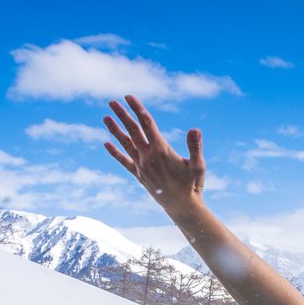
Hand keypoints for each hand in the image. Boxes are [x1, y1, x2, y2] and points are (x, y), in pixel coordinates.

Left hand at [103, 95, 205, 214]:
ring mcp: (141, 166)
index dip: (137, 109)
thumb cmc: (192, 185)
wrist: (181, 207)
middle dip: (123, 115)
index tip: (129, 97)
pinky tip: (106, 144)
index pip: (147, 124)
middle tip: (112, 102)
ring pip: (125, 143)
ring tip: (105, 117)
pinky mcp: (139, 175)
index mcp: (162, 150)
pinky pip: (124, 161)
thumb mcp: (198, 165)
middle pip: (133, 131)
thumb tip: (195, 129)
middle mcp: (148, 157)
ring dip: (115, 130)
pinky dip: (115, 152)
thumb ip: (195, 147)